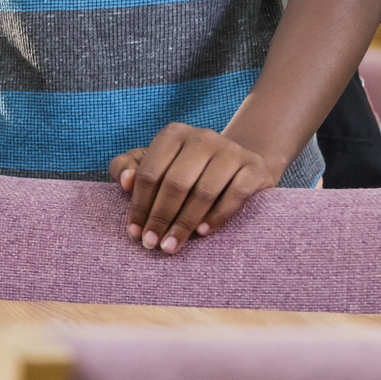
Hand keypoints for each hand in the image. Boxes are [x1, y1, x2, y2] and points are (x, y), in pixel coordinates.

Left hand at [110, 123, 278, 254]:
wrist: (239, 165)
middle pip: (175, 183)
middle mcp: (202, 137)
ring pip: (203, 191)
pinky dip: (217, 216)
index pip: (150, 172)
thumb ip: (127, 166)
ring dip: (184, 223)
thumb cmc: (186, 169)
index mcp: (173, 134)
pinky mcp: (254, 168)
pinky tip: (203, 232)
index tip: (135, 233)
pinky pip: (235, 195)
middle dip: (160, 218)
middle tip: (152, 244)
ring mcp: (231, 151)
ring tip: (171, 245)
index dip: (140, 205)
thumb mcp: (154, 163)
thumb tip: (126, 181)